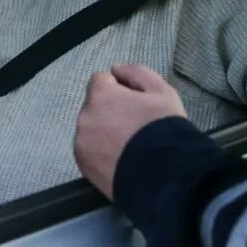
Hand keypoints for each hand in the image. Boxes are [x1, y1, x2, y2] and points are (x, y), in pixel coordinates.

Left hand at [74, 63, 187, 199]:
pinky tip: (122, 158)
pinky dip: (101, 151)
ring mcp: (82, 143)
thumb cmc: (164, 131)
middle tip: (135, 125)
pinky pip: (89, 150)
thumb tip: (116, 70)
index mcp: (101, 96)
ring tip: (130, 145)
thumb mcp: (162, 92)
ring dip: (104, 131)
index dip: (120, 88)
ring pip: (91, 128)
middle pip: (95, 105)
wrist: (163, 176)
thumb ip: (136, 72)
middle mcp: (85, 117)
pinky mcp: (83, 165)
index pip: (101, 80)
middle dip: (111, 110)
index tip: (135, 102)